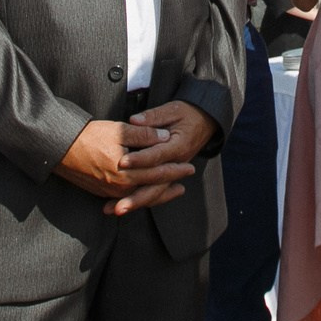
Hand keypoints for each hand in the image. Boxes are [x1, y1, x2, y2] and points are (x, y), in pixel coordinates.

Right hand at [55, 117, 196, 214]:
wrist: (60, 148)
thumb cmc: (89, 136)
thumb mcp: (119, 130)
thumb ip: (144, 134)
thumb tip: (165, 137)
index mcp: (127, 172)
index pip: (158, 172)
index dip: (175, 170)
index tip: (189, 167)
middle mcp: (120, 187)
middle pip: (152, 188)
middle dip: (170, 183)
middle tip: (186, 180)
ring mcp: (110, 191)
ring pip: (140, 195)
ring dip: (158, 193)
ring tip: (172, 190)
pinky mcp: (102, 191)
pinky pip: (127, 197)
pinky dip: (140, 195)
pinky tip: (144, 193)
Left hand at [115, 101, 217, 216]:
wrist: (205, 122)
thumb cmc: (188, 114)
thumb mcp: (173, 109)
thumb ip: (153, 116)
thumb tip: (134, 120)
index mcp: (178, 146)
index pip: (156, 155)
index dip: (139, 159)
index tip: (122, 162)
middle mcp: (176, 164)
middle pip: (156, 185)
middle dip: (136, 196)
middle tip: (118, 205)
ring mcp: (173, 173)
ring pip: (154, 193)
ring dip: (135, 203)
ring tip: (116, 210)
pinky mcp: (168, 176)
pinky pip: (155, 192)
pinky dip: (140, 200)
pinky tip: (123, 205)